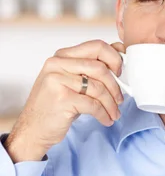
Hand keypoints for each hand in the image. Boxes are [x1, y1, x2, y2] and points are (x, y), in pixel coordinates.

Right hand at [5, 40, 123, 161]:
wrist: (33, 129)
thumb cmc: (56, 104)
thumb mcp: (72, 79)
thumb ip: (91, 64)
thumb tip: (120, 49)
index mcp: (62, 55)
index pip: (96, 46)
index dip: (114, 58)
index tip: (120, 72)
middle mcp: (57, 64)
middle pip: (100, 67)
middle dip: (115, 85)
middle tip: (120, 98)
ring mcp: (57, 81)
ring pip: (98, 88)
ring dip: (111, 103)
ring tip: (114, 112)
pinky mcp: (61, 99)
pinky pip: (93, 104)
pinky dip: (104, 114)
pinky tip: (106, 119)